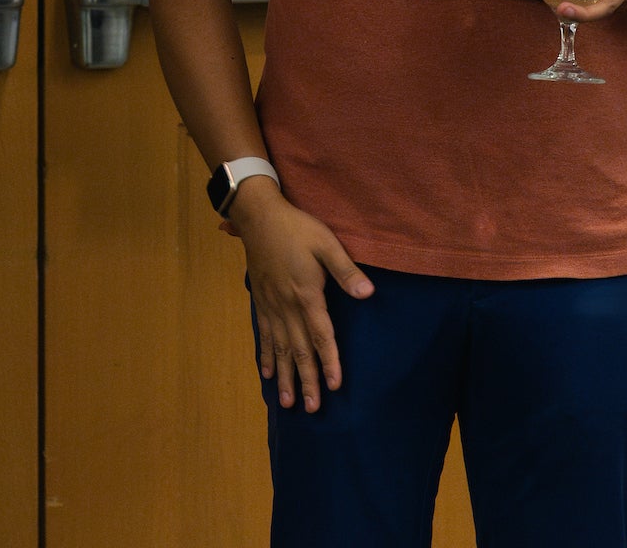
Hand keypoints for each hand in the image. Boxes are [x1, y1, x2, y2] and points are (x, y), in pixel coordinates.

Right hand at [227, 179, 373, 412]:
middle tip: (312, 408)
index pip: (321, 336)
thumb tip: (367, 293)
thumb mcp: (326, 243)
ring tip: (287, 402)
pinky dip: (266, 356)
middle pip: (300, 350)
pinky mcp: (261, 301)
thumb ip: (346, 270)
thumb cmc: (297, 228)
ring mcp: (271, 306)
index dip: (329, 362)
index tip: (335, 386)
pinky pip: (264, 335)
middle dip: (306, 381)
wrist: (259, 217)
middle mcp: (287, 306)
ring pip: (280, 349)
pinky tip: (267, 373)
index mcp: (307, 294)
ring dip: (284, 376)